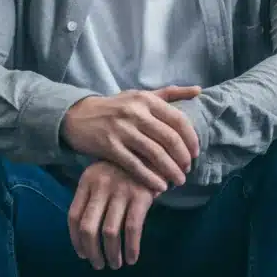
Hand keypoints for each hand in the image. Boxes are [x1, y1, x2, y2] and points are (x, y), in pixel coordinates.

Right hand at [60, 86, 201, 191]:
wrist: (78, 115)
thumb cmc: (116, 107)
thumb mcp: (141, 95)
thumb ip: (170, 93)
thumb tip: (199, 90)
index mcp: (146, 100)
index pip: (178, 120)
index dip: (191, 139)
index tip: (195, 153)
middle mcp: (135, 113)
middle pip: (169, 139)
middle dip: (183, 158)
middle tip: (188, 169)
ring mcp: (122, 130)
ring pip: (155, 154)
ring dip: (170, 170)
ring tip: (178, 180)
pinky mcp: (110, 146)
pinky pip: (135, 166)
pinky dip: (151, 178)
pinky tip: (160, 186)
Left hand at [68, 160, 154, 269]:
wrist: (155, 147)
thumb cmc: (128, 166)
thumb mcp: (104, 174)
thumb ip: (94, 196)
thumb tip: (87, 234)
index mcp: (87, 180)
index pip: (73, 216)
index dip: (76, 240)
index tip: (82, 253)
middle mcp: (101, 185)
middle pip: (88, 227)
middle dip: (92, 252)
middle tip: (98, 265)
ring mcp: (121, 190)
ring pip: (109, 232)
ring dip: (111, 253)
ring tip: (115, 264)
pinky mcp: (141, 195)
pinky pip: (132, 229)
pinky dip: (131, 247)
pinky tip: (132, 258)